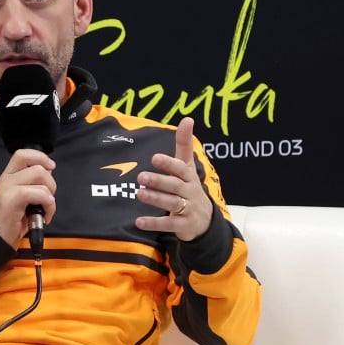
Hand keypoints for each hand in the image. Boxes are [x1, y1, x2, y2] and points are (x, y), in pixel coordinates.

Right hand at [0, 148, 55, 243]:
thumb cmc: (12, 221)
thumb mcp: (22, 197)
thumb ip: (32, 183)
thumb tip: (49, 173)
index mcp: (8, 176)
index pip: (23, 154)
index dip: (40, 157)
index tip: (50, 168)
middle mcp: (5, 179)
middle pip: (38, 166)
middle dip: (51, 182)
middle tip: (47, 198)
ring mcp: (7, 188)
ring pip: (41, 176)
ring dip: (50, 194)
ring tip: (46, 208)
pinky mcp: (11, 199)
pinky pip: (39, 193)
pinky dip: (49, 204)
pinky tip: (45, 215)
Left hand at [134, 118, 212, 240]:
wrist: (205, 220)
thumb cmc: (190, 188)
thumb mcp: (187, 167)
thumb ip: (184, 145)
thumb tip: (187, 119)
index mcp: (189, 177)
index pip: (180, 169)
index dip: (168, 164)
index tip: (154, 158)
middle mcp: (190, 192)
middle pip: (175, 186)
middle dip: (158, 181)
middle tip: (140, 176)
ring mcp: (188, 209)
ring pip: (172, 203)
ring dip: (156, 199)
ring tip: (139, 194)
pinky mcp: (182, 225)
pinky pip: (168, 224)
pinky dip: (154, 223)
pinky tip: (139, 221)